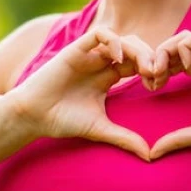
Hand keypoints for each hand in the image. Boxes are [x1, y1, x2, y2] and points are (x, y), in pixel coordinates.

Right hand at [8, 28, 154, 159]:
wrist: (32, 116)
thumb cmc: (63, 121)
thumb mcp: (100, 129)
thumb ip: (125, 138)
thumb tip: (150, 156)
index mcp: (109, 77)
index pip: (139, 64)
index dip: (152, 70)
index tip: (158, 85)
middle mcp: (102, 63)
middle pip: (136, 48)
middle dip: (150, 57)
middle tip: (155, 75)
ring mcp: (90, 55)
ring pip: (122, 39)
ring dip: (137, 50)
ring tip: (143, 68)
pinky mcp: (76, 50)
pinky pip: (100, 34)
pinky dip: (114, 41)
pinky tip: (118, 59)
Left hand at [149, 30, 190, 158]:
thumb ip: (177, 139)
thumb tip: (152, 154)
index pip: (176, 62)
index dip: (160, 70)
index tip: (152, 87)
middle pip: (176, 47)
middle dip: (159, 58)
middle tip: (151, 77)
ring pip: (184, 37)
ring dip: (167, 49)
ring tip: (162, 70)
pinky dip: (183, 47)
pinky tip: (183, 67)